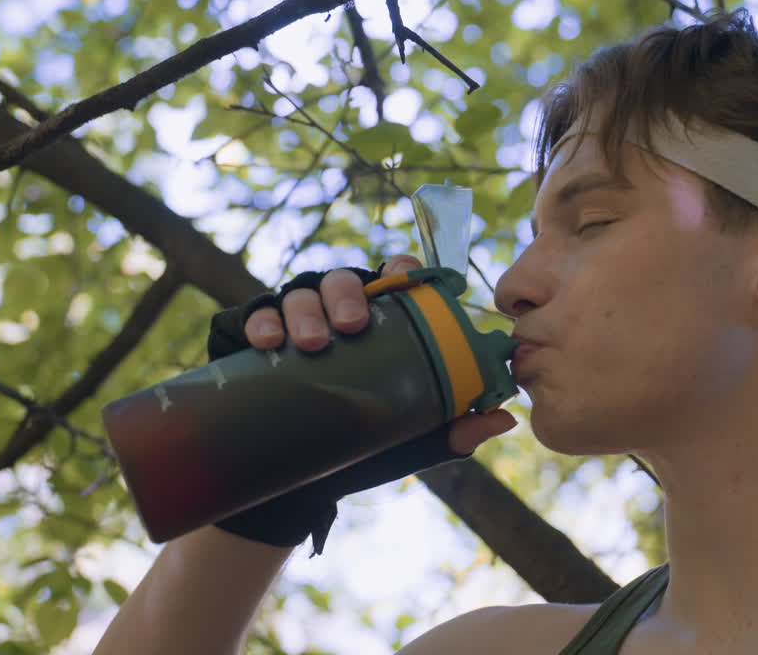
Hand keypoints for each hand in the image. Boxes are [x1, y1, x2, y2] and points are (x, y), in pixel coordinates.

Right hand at [242, 255, 516, 453]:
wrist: (300, 489)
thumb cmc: (365, 448)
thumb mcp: (412, 438)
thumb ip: (455, 426)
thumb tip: (504, 417)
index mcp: (381, 321)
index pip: (394, 274)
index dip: (401, 267)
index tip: (404, 281)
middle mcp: (336, 312)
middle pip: (344, 279)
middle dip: (346, 295)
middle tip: (352, 326)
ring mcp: (293, 322)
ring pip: (299, 292)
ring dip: (305, 310)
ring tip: (311, 343)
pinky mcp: (252, 342)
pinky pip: (253, 316)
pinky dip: (260, 323)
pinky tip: (268, 342)